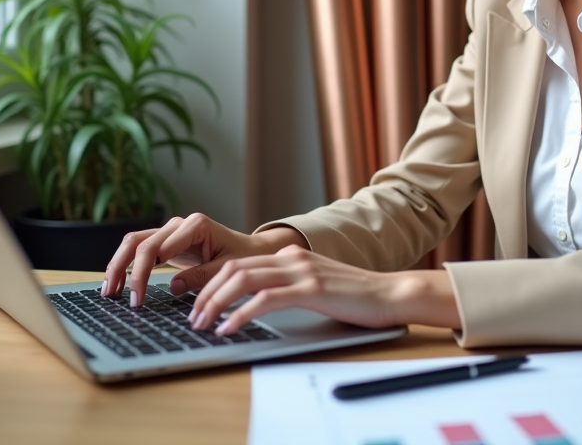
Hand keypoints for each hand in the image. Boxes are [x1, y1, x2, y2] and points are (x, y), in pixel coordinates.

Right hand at [102, 213, 307, 306]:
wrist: (252, 251)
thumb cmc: (244, 257)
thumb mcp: (227, 269)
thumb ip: (202, 277)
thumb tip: (174, 287)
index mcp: (195, 225)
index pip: (157, 249)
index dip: (142, 275)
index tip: (138, 300)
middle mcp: (179, 224)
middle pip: (138, 241)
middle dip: (122, 268)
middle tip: (113, 295)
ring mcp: (171, 231)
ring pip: (134, 242)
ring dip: (118, 265)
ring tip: (108, 290)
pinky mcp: (168, 242)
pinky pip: (141, 250)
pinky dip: (128, 265)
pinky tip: (119, 283)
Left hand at [187, 246, 461, 335]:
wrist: (391, 294)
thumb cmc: (357, 296)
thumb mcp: (317, 282)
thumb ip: (292, 282)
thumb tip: (263, 295)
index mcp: (291, 254)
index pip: (239, 261)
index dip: (211, 279)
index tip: (194, 298)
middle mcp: (292, 257)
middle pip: (233, 267)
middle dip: (205, 292)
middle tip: (190, 315)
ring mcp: (301, 271)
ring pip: (243, 280)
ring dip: (216, 302)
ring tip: (202, 324)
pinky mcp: (311, 289)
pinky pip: (266, 300)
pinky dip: (241, 314)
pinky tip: (229, 328)